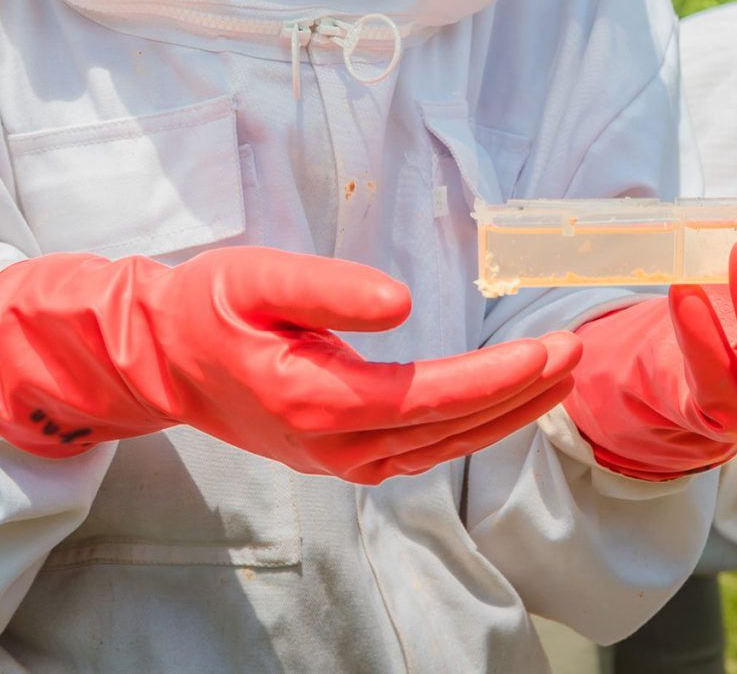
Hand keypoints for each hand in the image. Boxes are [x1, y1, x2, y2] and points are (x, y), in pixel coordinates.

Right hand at [0, 246, 580, 484]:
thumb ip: (330, 288)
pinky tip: (502, 404)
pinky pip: (421, 452)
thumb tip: (402, 302)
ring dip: (505, 416)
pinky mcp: (339, 458)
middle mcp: (335, 445)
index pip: (433, 396)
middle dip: (521, 394)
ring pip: (443, 448)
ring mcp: (338, 460)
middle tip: (576, 352)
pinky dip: (469, 429)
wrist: (160, 357)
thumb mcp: (259, 275)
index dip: (500, 377)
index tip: (553, 349)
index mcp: (319, 400)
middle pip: (451, 428)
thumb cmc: (206, 306)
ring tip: (556, 375)